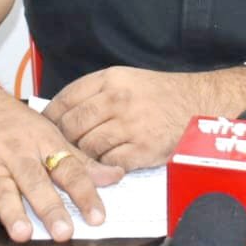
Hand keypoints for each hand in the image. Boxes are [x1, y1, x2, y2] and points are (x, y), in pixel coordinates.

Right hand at [0, 86, 123, 242]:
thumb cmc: (17, 124)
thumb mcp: (51, 135)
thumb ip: (81, 161)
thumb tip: (115, 177)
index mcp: (44, 143)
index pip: (69, 170)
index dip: (85, 194)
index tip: (98, 217)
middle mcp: (18, 153)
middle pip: (36, 182)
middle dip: (50, 208)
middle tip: (64, 232)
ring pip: (3, 189)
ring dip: (13, 212)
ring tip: (24, 233)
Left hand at [43, 66, 201, 170]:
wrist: (199, 102)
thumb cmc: (161, 93)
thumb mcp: (127, 79)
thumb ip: (96, 92)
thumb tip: (61, 112)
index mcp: (111, 80)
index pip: (66, 99)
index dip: (51, 116)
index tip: (46, 127)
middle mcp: (118, 100)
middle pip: (71, 126)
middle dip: (63, 140)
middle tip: (63, 147)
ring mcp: (130, 126)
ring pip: (87, 147)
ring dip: (83, 154)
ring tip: (86, 156)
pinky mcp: (142, 149)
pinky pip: (108, 162)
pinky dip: (103, 165)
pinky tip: (108, 162)